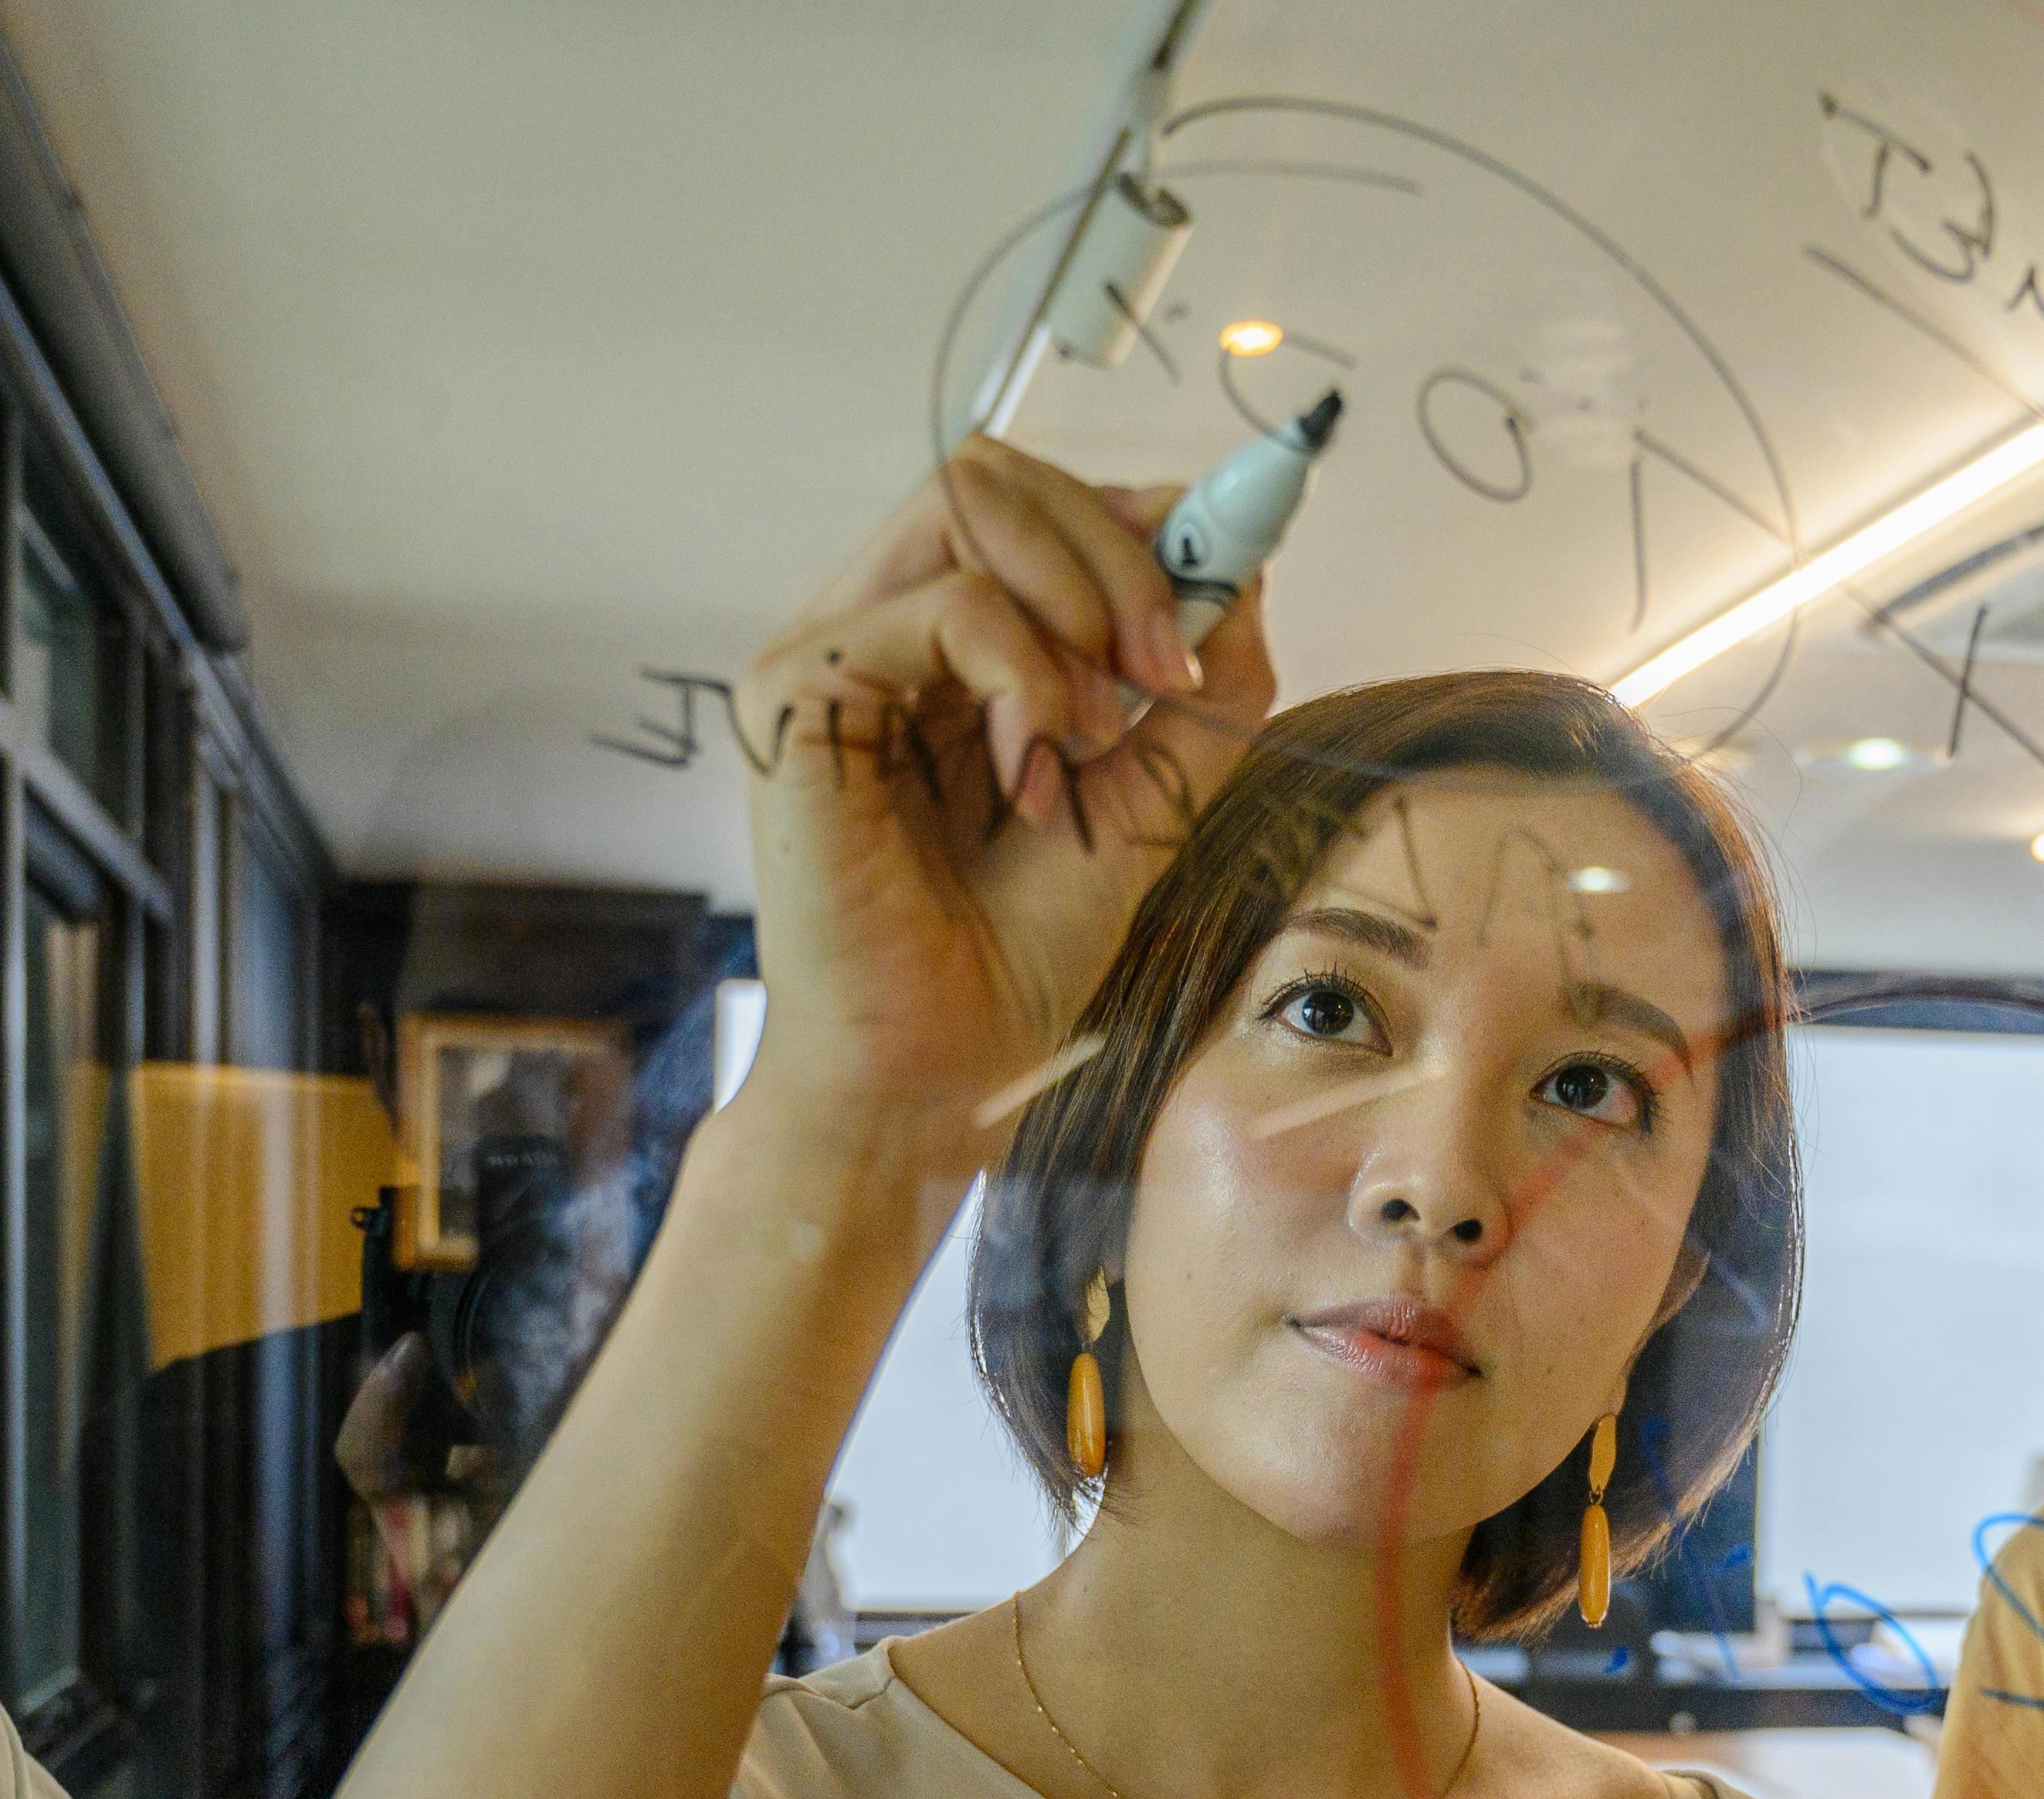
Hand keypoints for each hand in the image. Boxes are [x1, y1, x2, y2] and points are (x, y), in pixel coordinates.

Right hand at [738, 439, 1278, 1157]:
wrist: (932, 1079)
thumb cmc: (1011, 962)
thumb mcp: (1148, 805)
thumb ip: (1197, 694)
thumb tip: (1247, 572)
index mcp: (940, 651)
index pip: (1028, 505)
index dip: (1135, 517)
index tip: (1226, 569)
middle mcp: (874, 632)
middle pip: (994, 474)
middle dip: (1117, 550)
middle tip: (1170, 669)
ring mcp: (827, 653)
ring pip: (967, 501)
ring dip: (1077, 607)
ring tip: (1098, 737)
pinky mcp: (797, 692)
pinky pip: (943, 602)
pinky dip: (1024, 672)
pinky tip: (1034, 773)